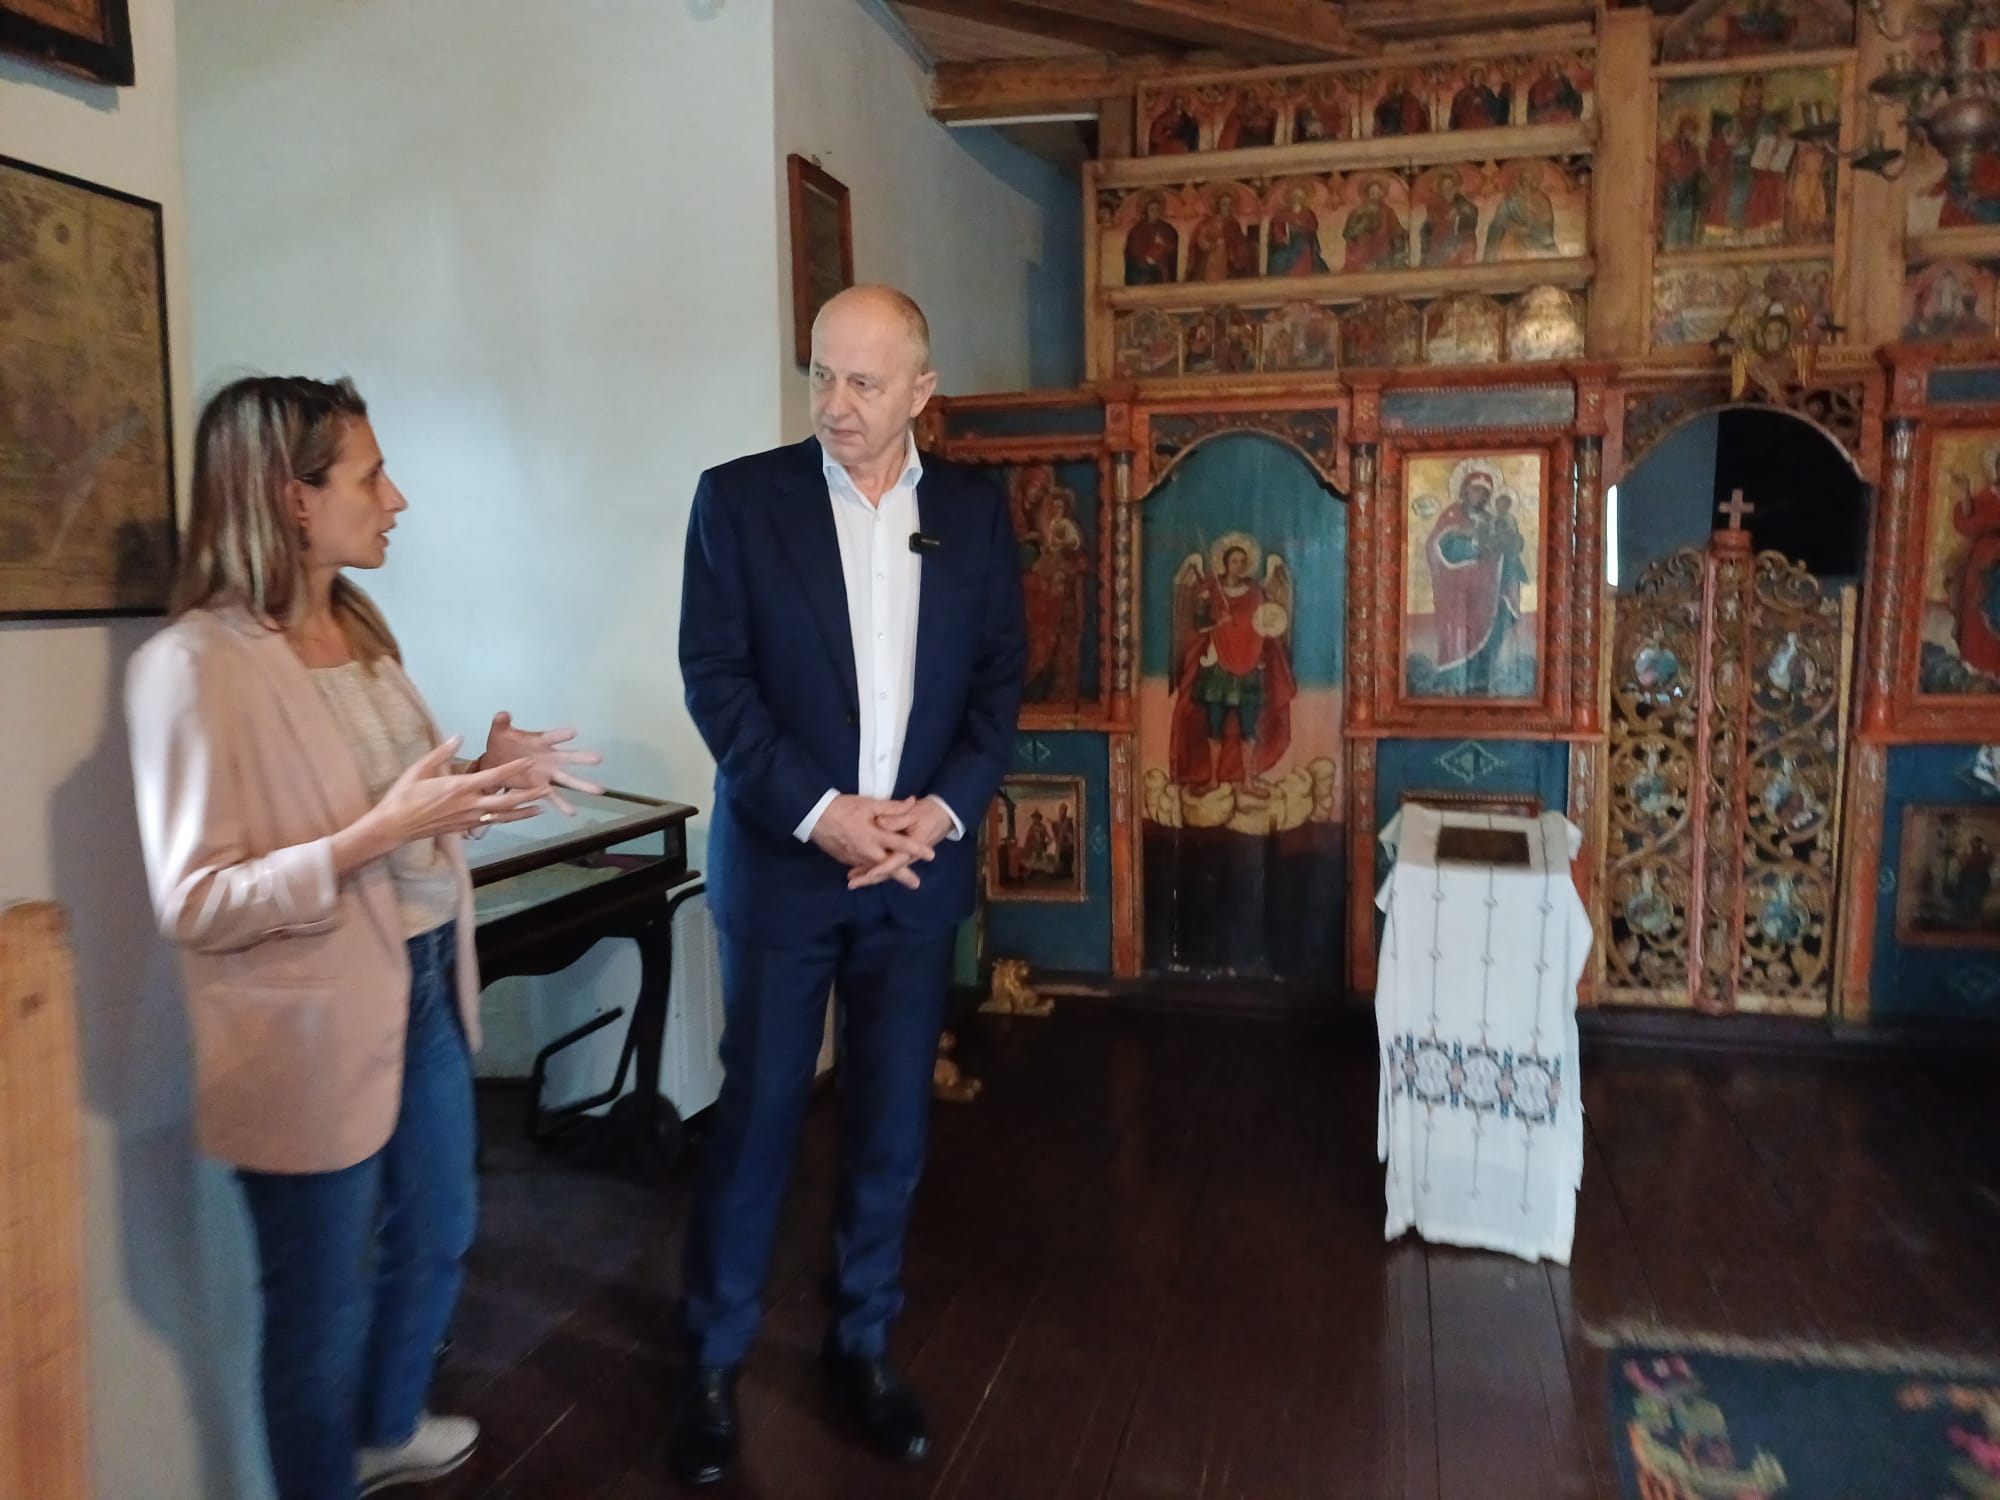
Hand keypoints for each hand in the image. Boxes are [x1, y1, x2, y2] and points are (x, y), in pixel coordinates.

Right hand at [332, 737, 549, 873]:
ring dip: (523, 811)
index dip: (513, 768)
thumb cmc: (403, 795)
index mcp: (459, 787)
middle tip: (548, 789)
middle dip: (528, 795)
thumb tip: (459, 736)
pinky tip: (518, 816)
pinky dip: (508, 819)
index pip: (493, 776)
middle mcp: (468, 805)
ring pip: (502, 816)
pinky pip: (491, 823)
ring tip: (543, 806)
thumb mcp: (419, 768)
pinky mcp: (463, 828)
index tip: (530, 761)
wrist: (393, 826)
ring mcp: (467, 818)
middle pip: (506, 800)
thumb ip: (442, 752)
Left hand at [477, 711, 604, 814]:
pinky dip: (562, 804)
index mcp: (540, 741)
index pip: (551, 737)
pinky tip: (572, 812)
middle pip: (567, 758)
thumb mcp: (499, 732)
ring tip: (599, 790)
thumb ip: (501, 723)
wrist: (495, 762)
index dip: (560, 735)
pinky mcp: (541, 787)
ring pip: (567, 779)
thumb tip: (502, 714)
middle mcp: (548, 757)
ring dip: (582, 785)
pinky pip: (554, 797)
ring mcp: (547, 774)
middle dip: (582, 758)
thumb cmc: (502, 744)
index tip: (573, 732)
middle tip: (598, 758)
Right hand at [808, 795, 935, 890]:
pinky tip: (878, 875)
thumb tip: (912, 803)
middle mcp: (866, 851)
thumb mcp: (869, 803)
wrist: (815, 816)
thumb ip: (892, 807)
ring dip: (889, 875)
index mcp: (874, 835)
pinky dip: (872, 872)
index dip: (916, 849)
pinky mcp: (847, 860)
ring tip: (903, 881)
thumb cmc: (844, 807)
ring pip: (876, 870)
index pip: (900, 844)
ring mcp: (856, 858)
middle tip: (916, 884)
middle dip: (903, 875)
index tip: (931, 855)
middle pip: (889, 866)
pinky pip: (863, 868)